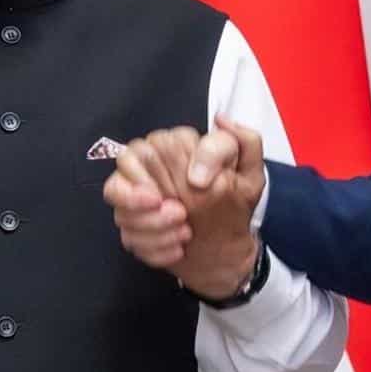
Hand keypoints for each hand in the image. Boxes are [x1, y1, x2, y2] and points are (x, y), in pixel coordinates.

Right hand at [104, 117, 265, 300]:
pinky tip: (177, 250)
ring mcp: (134, 199)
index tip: (194, 186)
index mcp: (176, 150)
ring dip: (152, 223)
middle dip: (155, 191)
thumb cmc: (233, 207)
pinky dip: (152, 246)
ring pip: (120, 201)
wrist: (224, 248)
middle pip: (128, 163)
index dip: (172, 162)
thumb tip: (221, 121)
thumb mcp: (250, 175)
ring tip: (184, 233)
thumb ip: (245, 142)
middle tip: (182, 214)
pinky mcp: (130, 227)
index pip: (158, 140)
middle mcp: (149, 168)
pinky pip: (127, 234)